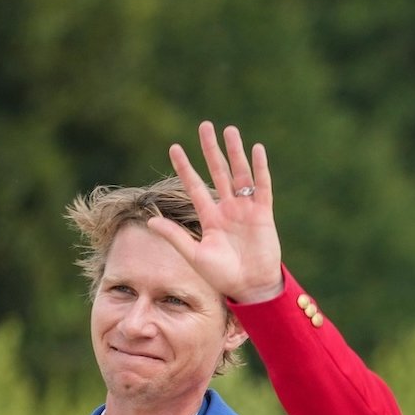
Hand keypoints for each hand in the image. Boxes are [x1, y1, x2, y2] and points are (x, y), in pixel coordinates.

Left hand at [150, 121, 284, 302]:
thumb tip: (150, 220)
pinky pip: (262, 187)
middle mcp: (228, 209)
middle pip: (217, 172)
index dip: (185, 168)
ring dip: (234, 152)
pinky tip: (257, 150)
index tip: (174, 148)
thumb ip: (175, 236)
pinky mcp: (264, 214)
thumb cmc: (223, 276)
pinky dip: (260, 169)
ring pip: (239, 174)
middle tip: (204, 126)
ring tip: (229, 130)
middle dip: (210, 149)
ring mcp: (246, 210)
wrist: (251, 288)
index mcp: (210, 218)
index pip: (194, 187)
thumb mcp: (195, 255)